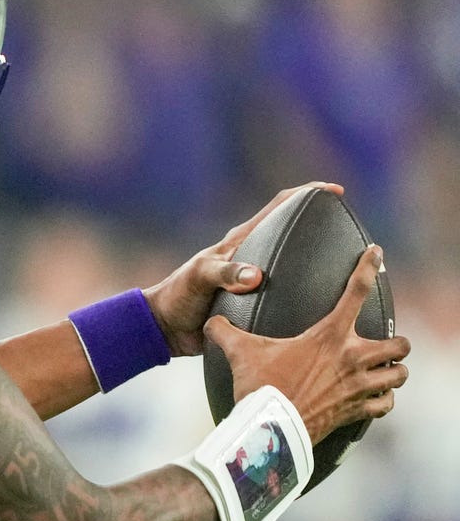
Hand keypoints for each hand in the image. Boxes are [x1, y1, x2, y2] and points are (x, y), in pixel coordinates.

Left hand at [144, 182, 341, 354]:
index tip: (334, 191)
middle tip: (353, 230)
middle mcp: (252, 257)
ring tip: (351, 268)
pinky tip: (328, 305)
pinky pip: (290, 295)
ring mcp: (256, 280)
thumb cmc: (178, 296)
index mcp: (240, 242)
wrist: (167, 329)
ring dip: (319, 263)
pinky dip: (308, 295)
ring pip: (295, 265)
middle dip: (322, 225)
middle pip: (293, 233)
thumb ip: (225, 274)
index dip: (306, 193)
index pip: (278, 207)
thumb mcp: (199, 279)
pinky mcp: (256, 302)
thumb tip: (256, 277)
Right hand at [203, 246, 408, 442]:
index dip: (368, 266)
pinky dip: (384, 400)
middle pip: (399, 343)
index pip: (356, 290)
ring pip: (399, 374)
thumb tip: (209, 322)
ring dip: (394, 371)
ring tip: (385, 371)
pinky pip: (385, 404)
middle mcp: (353, 358)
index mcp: (329, 335)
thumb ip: (225, 331)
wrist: (271, 427)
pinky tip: (377, 398)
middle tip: (385, 344)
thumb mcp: (240, 353)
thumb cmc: (259, 386)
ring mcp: (358, 386)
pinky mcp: (356, 410)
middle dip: (396, 343)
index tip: (376, 252)